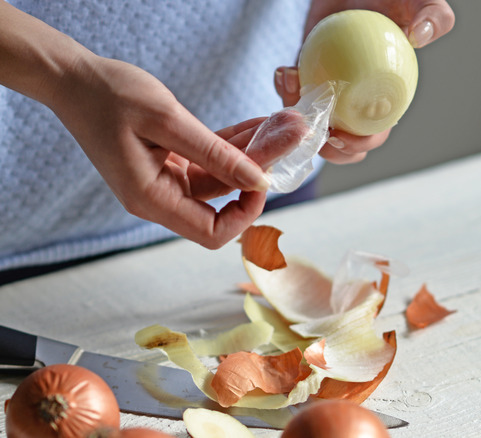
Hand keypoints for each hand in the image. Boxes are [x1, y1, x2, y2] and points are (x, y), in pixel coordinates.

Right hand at [49, 55, 274, 248]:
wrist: (73, 78)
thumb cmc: (109, 96)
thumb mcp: (166, 121)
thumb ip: (215, 153)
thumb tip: (259, 180)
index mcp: (152, 199)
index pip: (212, 232)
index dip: (245, 213)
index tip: (264, 178)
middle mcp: (160, 197)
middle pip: (223, 201)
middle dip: (259, 171)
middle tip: (291, 135)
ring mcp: (165, 180)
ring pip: (222, 177)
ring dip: (252, 152)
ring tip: (283, 124)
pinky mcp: (170, 162)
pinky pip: (211, 160)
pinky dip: (234, 144)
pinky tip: (260, 124)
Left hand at [275, 0, 454, 163]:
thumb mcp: (420, 1)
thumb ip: (433, 16)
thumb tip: (420, 36)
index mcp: (386, 100)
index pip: (373, 135)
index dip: (358, 145)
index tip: (341, 137)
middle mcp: (357, 102)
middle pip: (339, 140)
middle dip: (321, 144)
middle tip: (308, 126)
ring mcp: (330, 90)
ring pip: (311, 118)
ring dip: (296, 111)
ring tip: (292, 83)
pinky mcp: (308, 74)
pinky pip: (293, 89)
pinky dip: (285, 85)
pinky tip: (285, 71)